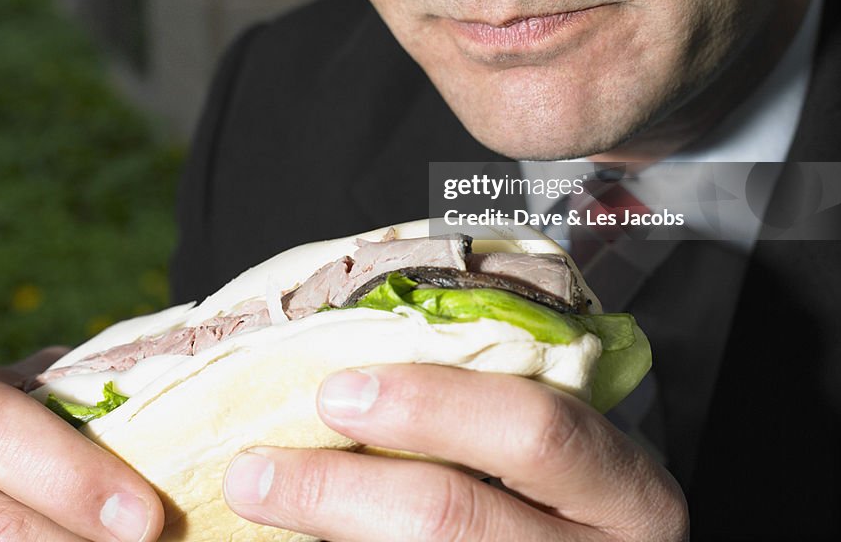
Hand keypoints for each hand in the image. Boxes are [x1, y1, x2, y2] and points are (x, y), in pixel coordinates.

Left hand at [222, 364, 687, 540]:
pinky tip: (306, 537)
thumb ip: (488, 403)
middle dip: (340, 490)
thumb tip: (351, 356)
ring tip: (260, 496)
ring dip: (326, 530)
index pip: (537, 432)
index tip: (336, 390)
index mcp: (622, 486)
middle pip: (458, 519)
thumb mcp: (561, 445)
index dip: (432, 406)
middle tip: (257, 467)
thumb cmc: (568, 490)